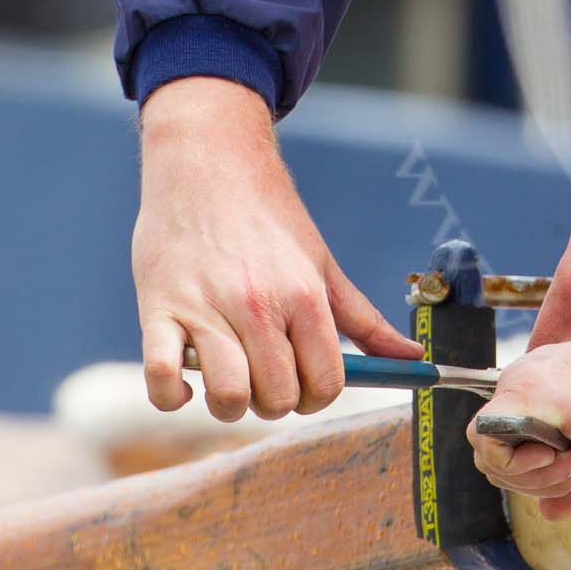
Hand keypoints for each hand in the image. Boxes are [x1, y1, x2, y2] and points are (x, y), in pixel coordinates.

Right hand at [133, 77, 420, 420]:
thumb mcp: (323, 265)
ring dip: (228, 403)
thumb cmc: (270, 219)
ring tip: (229, 379)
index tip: (306, 384)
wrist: (208, 166)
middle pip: (277, 397)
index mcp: (305, 296)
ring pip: (226, 396)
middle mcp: (258, 306)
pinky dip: (170, 397)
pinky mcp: (157, 310)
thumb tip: (413, 358)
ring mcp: (205, 309)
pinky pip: (159, 378)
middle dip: (276, 402)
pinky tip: (183, 385)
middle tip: (266, 377)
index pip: (326, 382)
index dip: (319, 396)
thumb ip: (364, 319)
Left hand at [470, 308, 570, 519]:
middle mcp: (529, 385)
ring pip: (490, 459)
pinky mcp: (522, 394)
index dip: (543, 476)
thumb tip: (550, 512)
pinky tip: (564, 455)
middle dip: (540, 483)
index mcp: (547, 395)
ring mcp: (522, 387)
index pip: (513, 449)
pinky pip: (489, 446)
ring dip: (540, 478)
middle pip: (496, 459)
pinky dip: (521, 467)